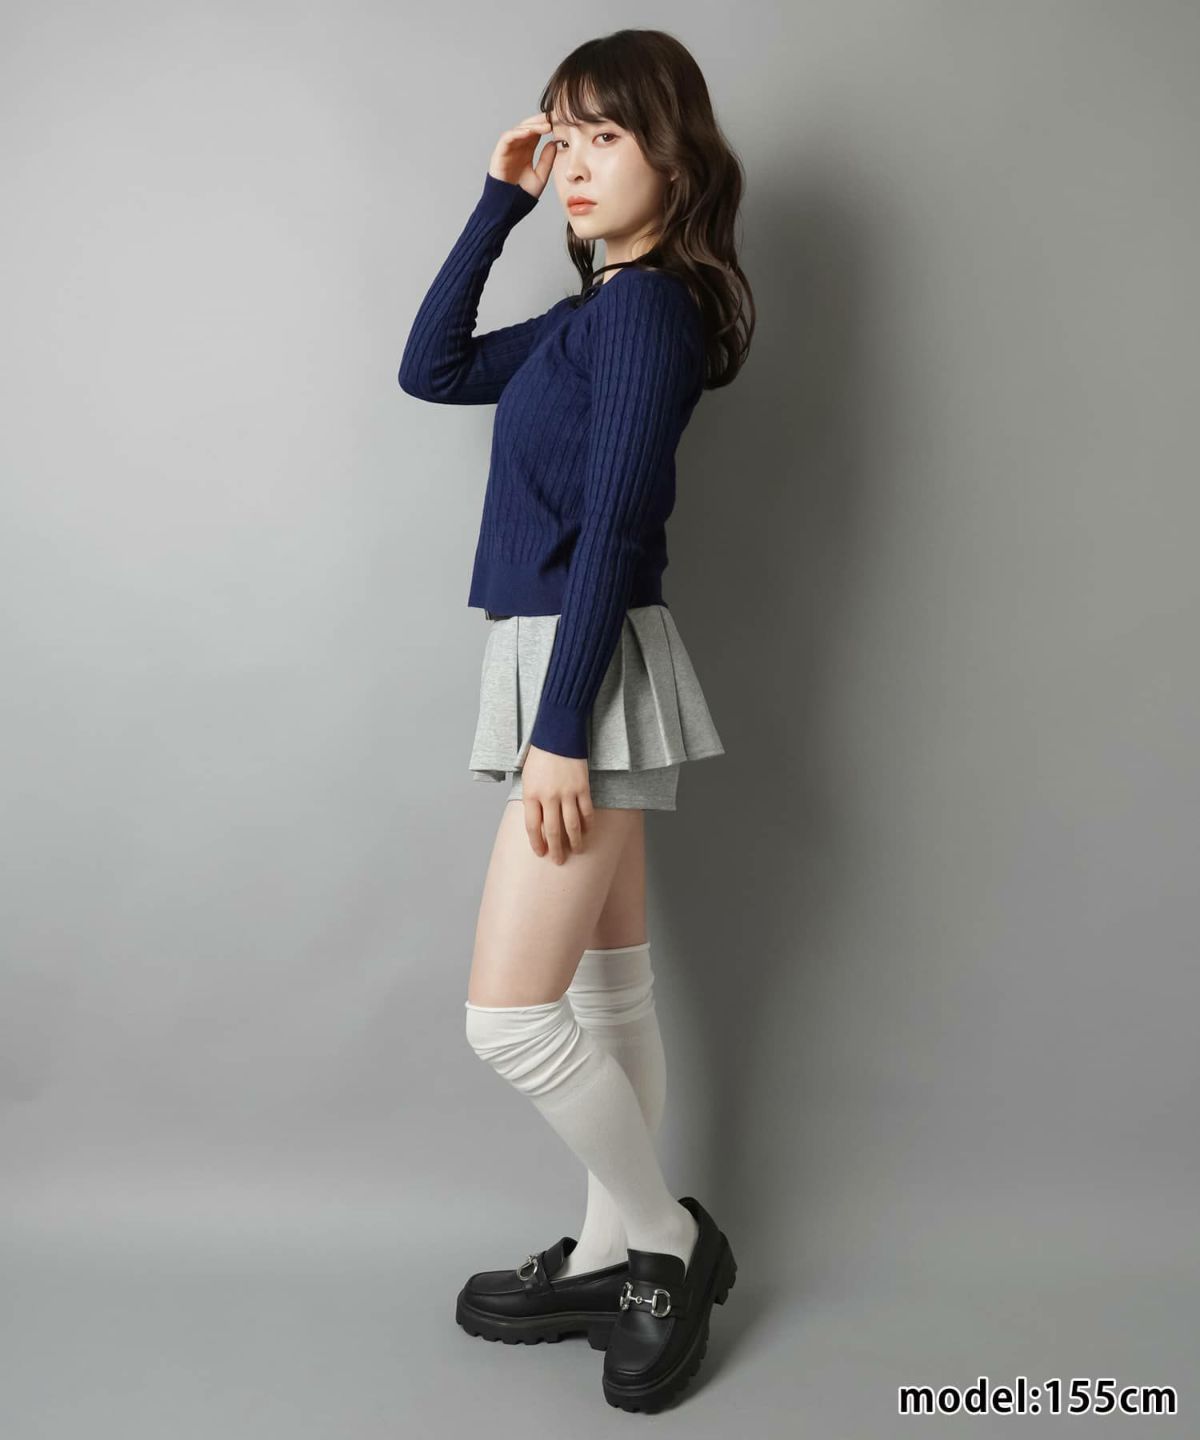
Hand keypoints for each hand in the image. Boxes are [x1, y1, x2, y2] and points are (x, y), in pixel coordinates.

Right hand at [488, 114, 556, 200]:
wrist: (507, 207)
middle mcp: (517, 147)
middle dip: (542, 120)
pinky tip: (531, 132)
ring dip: (533, 125)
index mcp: (527, 150)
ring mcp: (508, 148)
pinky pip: (508, 137)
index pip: (537, 132)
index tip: (561, 121)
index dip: (547, 125)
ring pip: (520, 129)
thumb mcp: (540, 176)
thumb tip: (554, 143)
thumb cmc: (521, 194)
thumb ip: (547, 160)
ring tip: (546, 125)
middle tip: (554, 117)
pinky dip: (518, 133)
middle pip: (529, 126)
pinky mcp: (499, 152)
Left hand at [519, 745, 592, 862]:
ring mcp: (567, 793)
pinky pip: (586, 812)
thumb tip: (539, 820)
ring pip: (572, 825)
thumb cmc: (540, 755)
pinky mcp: (582, 788)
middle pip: (553, 831)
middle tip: (559, 860)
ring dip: (575, 841)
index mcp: (531, 794)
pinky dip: (588, 824)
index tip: (541, 853)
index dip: (537, 843)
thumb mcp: (527, 777)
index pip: (533, 827)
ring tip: (577, 850)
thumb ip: (532, 799)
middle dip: (556, 849)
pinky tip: (588, 831)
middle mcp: (548, 797)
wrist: (558, 734)